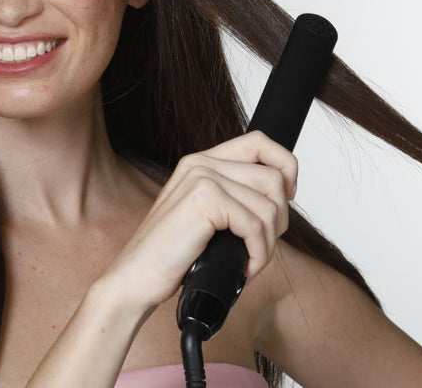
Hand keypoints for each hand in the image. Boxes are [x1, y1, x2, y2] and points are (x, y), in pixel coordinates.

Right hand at [99, 131, 296, 312]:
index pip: (261, 142)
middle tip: (262, 246)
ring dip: (269, 243)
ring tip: (250, 262)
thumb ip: (233, 198)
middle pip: (274, 176)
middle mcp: (202, 163)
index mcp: (201, 161)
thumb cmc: (170, 255)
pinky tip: (244, 269)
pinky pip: (255, 225)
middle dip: (280, 218)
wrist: (134, 279)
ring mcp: (202, 178)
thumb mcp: (205, 218)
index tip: (286, 198)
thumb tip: (280, 200)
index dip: (286, 166)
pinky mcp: (204, 200)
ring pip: (269, 204)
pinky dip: (258, 254)